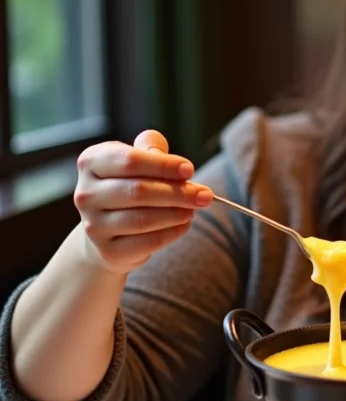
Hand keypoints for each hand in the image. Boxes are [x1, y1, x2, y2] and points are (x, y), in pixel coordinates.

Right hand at [74, 130, 212, 273]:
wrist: (106, 231)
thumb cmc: (128, 186)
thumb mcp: (135, 160)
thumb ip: (152, 150)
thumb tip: (179, 165)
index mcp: (91, 162)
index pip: (130, 160)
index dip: (164, 165)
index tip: (189, 170)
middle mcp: (86, 193)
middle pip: (139, 191)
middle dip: (178, 192)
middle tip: (205, 195)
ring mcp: (94, 225)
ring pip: (143, 219)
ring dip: (177, 213)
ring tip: (194, 209)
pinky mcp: (108, 250)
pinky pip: (148, 242)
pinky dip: (172, 232)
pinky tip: (185, 224)